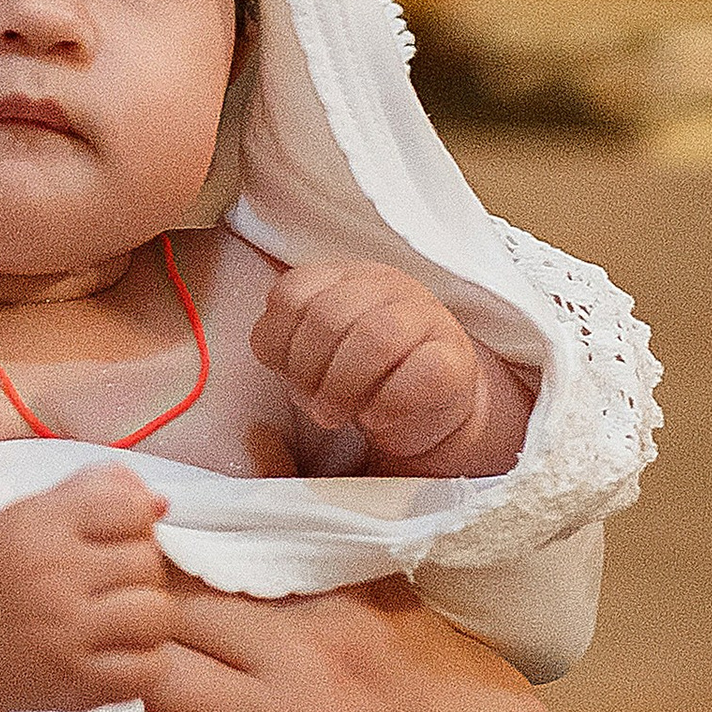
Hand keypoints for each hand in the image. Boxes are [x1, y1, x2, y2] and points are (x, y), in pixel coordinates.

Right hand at [0, 464, 176, 711]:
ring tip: (122, 618)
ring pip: (156, 613)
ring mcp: (63, 632)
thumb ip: (94, 492)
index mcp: (39, 526)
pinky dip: (146, 662)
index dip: (136, 521)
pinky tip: (121, 652)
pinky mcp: (75, 681)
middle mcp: (49, 576)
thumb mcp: (33, 517)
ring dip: (149, 617)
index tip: (117, 537)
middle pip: (146, 561)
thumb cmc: (6, 576)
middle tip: (113, 584)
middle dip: (140, 571)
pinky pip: (148, 668)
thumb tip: (161, 501)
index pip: (131, 507)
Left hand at [138, 574, 622, 711]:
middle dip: (121, 622)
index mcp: (341, 617)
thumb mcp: (410, 617)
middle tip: (92, 628)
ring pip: (151, 696)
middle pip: (164, 625)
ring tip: (104, 685)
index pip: (208, 568)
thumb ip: (325, 544)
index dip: (151, 567)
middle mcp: (308, 678)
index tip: (123, 568)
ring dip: (119, 686)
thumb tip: (258, 442)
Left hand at [253, 261, 528, 474]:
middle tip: (318, 405)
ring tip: (344, 415)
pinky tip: (379, 418)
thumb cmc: (362, 386)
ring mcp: (425, 317)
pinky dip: (386, 406)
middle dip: (309, 373)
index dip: (279, 345)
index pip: (289, 294)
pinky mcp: (455, 360)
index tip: (289, 375)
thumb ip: (282, 364)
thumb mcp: (312, 365)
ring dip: (345, 388)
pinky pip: (418, 375)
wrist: (431, 411)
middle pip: (327, 317)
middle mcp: (385, 285)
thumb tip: (256, 434)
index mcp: (341, 277)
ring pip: (375, 338)